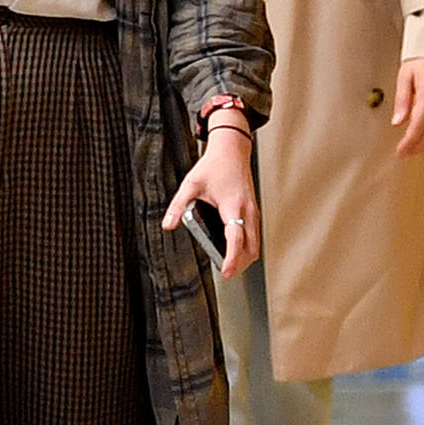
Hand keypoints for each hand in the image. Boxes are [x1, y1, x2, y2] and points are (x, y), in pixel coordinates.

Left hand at [168, 117, 259, 275]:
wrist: (232, 150)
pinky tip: (236, 251)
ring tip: (230, 267)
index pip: (235, 238)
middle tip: (226, 274)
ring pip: (256, 243)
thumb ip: (178, 206)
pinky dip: (248, 247)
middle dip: (240, 264)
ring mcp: (253, 212)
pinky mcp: (254, 211)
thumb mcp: (190, 184)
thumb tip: (167, 225)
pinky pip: (255, 235)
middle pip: (250, 247)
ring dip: (245, 257)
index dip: (231, 258)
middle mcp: (247, 211)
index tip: (226, 272)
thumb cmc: (213, 166)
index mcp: (233, 206)